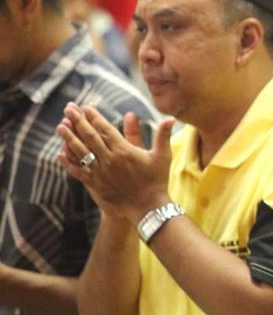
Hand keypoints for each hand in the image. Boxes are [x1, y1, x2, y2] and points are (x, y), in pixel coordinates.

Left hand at [56, 103, 174, 221]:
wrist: (148, 207)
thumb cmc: (157, 180)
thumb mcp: (162, 156)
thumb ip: (163, 135)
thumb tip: (171, 118)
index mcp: (124, 150)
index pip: (105, 129)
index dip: (94, 117)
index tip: (86, 107)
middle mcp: (109, 159)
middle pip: (90, 137)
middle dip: (78, 121)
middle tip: (68, 109)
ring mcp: (100, 172)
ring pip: (80, 152)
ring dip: (69, 138)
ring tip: (60, 127)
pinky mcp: (96, 185)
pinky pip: (78, 171)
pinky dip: (68, 163)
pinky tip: (60, 154)